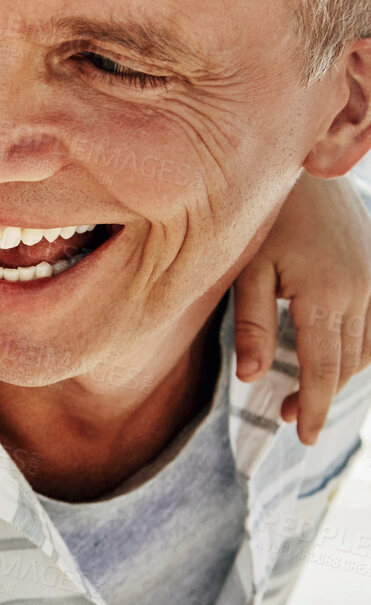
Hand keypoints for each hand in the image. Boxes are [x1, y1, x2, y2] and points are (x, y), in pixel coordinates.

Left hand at [234, 172, 370, 445]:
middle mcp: (361, 290)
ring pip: (366, 347)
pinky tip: (334, 359)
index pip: (324, 369)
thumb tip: (251, 377)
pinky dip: (359, 349)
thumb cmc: (264, 217)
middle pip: (347, 363)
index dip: (315, 407)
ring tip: (304, 395)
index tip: (304, 438)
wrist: (304, 166)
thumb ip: (250, 323)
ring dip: (341, 376)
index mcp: (326, 294)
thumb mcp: (246, 269)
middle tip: (290, 420)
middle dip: (321, 396)